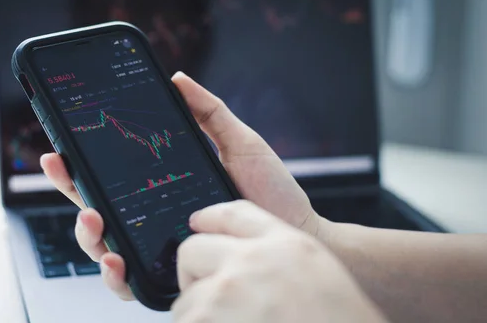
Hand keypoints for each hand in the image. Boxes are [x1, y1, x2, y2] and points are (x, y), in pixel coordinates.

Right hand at [40, 72, 323, 299]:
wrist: (297, 230)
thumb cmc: (270, 191)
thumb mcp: (239, 142)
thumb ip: (209, 113)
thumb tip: (178, 80)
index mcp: (160, 185)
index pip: (112, 173)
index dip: (82, 160)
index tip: (62, 141)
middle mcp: (153, 216)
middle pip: (96, 206)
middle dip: (70, 188)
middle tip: (61, 167)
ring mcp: (159, 247)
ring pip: (104, 246)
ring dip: (87, 233)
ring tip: (93, 217)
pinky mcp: (171, 275)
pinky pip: (130, 283)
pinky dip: (114, 276)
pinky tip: (115, 259)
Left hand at [173, 200, 386, 322]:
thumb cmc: (339, 322)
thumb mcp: (320, 277)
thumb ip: (279, 261)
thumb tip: (241, 264)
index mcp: (287, 247)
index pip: (234, 214)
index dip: (209, 218)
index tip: (197, 221)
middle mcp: (253, 261)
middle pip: (192, 250)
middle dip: (192, 276)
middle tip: (210, 301)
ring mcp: (226, 292)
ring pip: (185, 301)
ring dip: (199, 319)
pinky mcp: (207, 320)